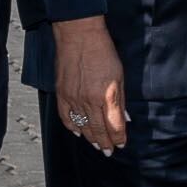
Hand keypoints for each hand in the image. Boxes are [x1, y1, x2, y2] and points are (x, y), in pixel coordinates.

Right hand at [53, 16, 129, 152]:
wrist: (79, 35)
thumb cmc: (102, 51)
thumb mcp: (120, 75)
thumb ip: (121, 100)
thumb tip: (125, 117)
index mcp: (107, 96)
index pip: (114, 126)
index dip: (119, 138)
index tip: (121, 144)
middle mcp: (90, 100)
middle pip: (99, 130)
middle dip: (106, 143)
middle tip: (109, 151)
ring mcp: (74, 98)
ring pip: (83, 127)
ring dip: (91, 138)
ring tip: (97, 145)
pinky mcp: (61, 94)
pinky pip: (66, 118)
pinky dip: (72, 127)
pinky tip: (78, 132)